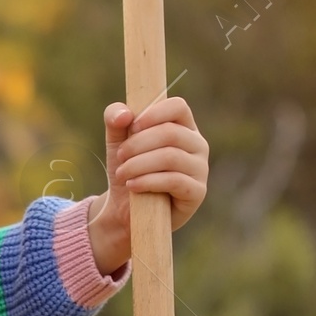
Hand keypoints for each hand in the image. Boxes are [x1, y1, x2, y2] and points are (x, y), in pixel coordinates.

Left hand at [85, 95, 208, 274]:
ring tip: (122, 173)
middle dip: (138, 144)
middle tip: (120, 156)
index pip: (178, 107)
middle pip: (171, 133)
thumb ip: (115, 119)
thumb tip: (124, 114)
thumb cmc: (129, 168)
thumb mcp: (117, 141)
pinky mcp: (197, 192)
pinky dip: (148, 181)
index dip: (154, 113)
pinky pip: (174, 181)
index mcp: (183, 126)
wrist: (126, 209)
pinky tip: (132, 185)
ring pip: (171, 157)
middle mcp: (197, 144)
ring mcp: (200, 168)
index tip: (132, 126)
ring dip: (139, 164)